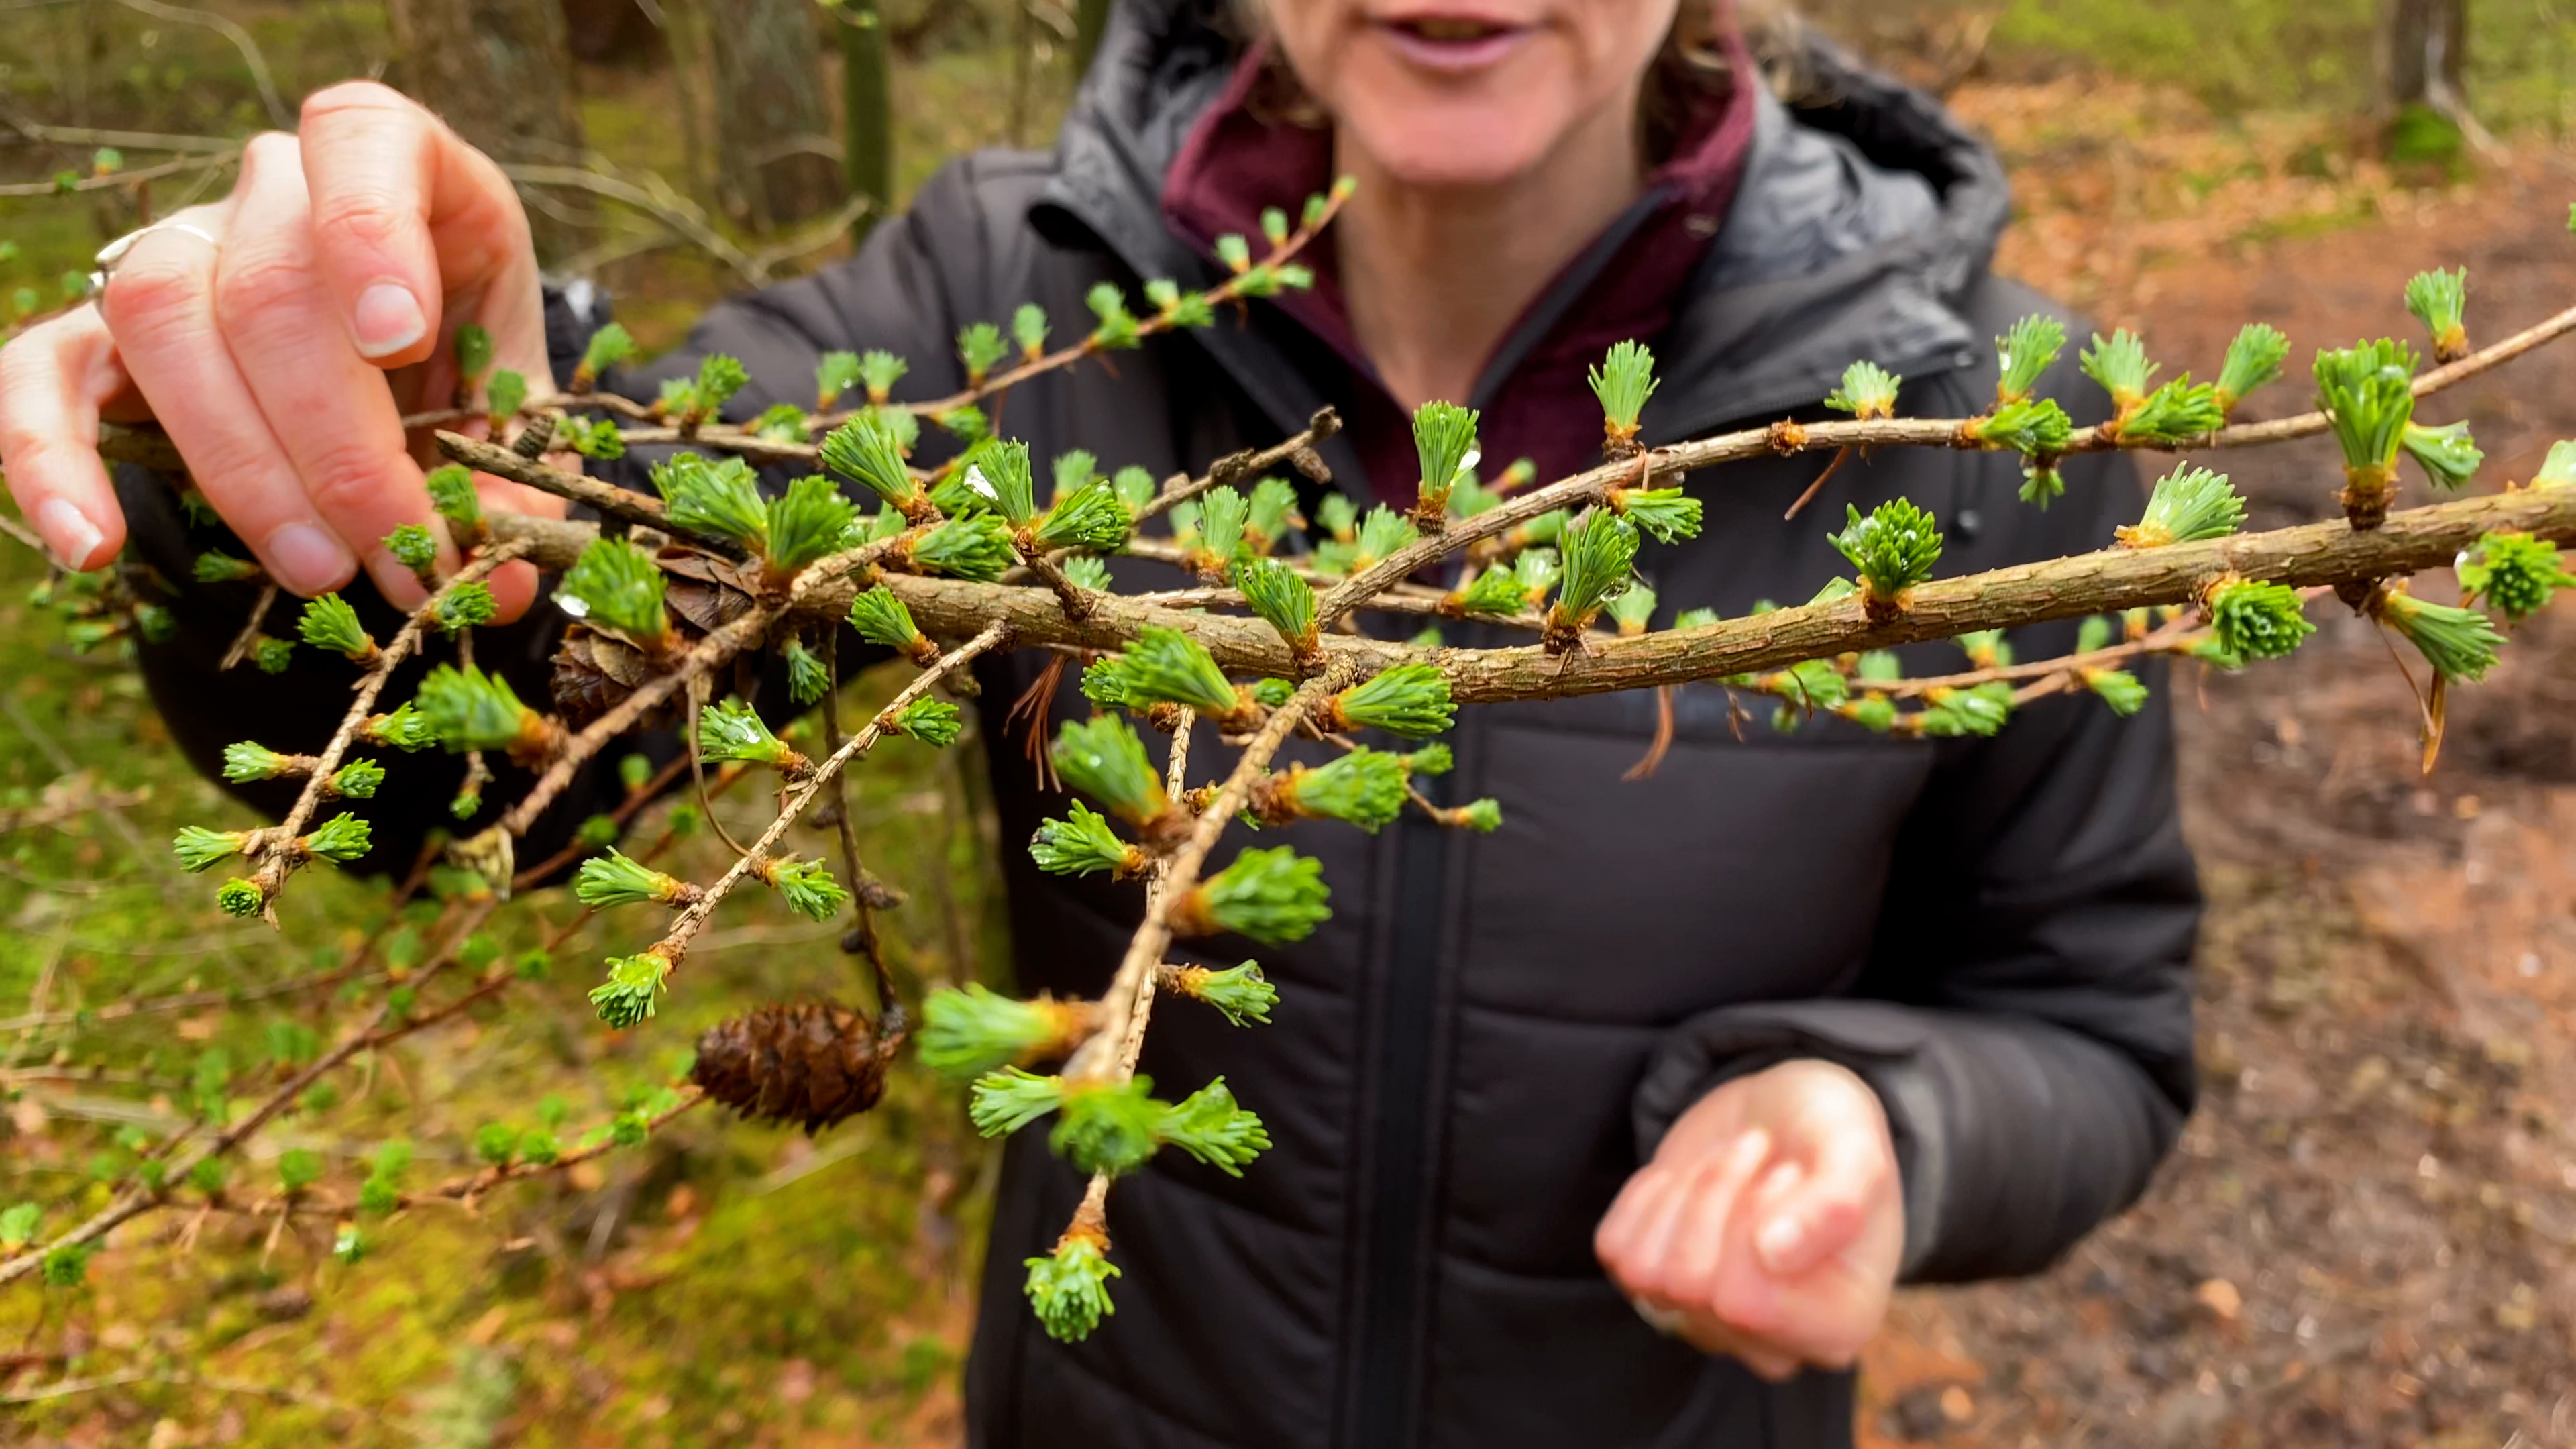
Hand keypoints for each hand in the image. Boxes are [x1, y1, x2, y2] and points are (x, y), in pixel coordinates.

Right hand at [0, 81, 563, 616]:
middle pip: (268, 289)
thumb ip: (516, 476)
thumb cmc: (466, 365)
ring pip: (164, 323)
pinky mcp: (102, 330)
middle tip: (397, 555)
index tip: (399, 338)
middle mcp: (273, 191)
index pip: (358, 137)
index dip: (369, 231)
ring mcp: (178, 252)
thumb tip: (504, 578)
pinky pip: (40, 372)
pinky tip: (93, 547)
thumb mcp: (515, 401)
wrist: (407, 371)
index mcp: (397, 165)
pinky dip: (50, 460)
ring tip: (319, 569)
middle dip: (338, 448)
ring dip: (243, 470)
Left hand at [1594, 1058, 1902, 1380]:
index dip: (1752, 1221)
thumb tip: (1772, 1255)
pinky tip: (1690, 1180)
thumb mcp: (1856, 1147)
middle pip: (1691, 1284)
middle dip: (1717, 1193)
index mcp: (1839, 1325)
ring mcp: (1706, 1321)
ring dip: (1683, 1192)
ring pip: (1648, 1271)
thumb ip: (1834, 1203)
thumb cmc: (1831, 1134)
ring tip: (1729, 1163)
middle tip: (1758, 1152)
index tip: (1788, 1172)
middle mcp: (1770, 1343)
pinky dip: (1646, 1197)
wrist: (1785, 1114)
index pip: (1749, 1303)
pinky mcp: (1654, 1287)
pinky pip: (1615, 1250)